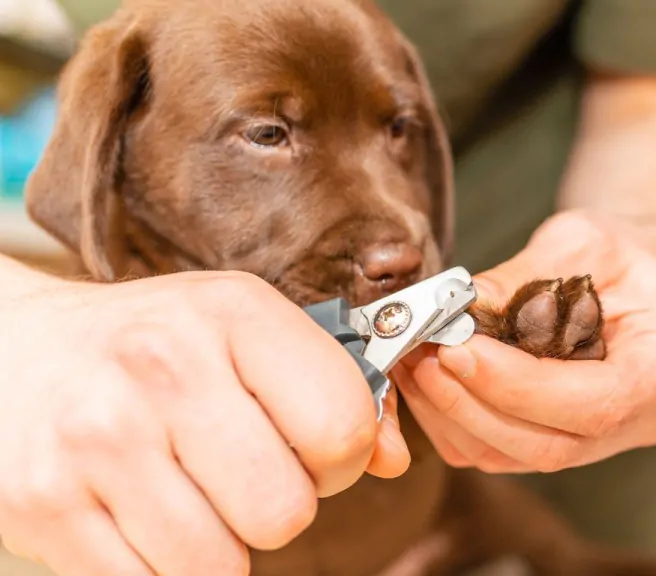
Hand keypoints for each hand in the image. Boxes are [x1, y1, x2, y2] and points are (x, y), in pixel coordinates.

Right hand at [0, 265, 408, 575]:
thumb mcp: (243, 333)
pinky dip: (161, 568)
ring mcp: (99, 439)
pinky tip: (142, 513)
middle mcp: (164, 367)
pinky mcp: (46, 504)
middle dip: (279, 508)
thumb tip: (395, 460)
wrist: (12, 349)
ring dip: (219, 545)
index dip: (342, 457)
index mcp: (233, 312)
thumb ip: (333, 390)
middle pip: (287, 511)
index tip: (312, 449)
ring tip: (187, 491)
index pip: (344, 426)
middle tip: (243, 475)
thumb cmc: (150, 346)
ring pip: (221, 564)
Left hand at [394, 211, 655, 473]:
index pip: (597, 404)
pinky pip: (498, 453)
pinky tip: (426, 379)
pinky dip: (453, 421)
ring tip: (415, 361)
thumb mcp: (582, 240)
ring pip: (517, 458)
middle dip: (476, 405)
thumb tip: (460, 308)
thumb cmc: (614, 254)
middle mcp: (642, 418)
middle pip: (552, 446)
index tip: (461, 350)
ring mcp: (601, 442)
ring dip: (454, 415)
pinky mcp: (559, 443)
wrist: (625, 275)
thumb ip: (526, 276)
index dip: (522, 387)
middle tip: (425, 357)